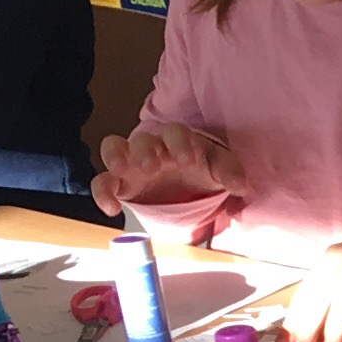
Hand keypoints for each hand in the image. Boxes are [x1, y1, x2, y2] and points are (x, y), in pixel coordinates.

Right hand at [89, 123, 241, 218]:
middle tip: (153, 166)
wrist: (188, 193)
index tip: (188, 161)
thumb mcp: (219, 169)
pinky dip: (101, 193)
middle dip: (145, 149)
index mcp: (178, 141)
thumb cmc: (202, 171)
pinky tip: (111, 209)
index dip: (180, 142)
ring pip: (113, 148)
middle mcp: (152, 148)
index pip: (175, 132)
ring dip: (115, 156)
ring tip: (120, 170)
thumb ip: (230, 172)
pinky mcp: (120, 184)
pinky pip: (102, 183)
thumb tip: (240, 186)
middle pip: (141, 138)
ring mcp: (132, 164)